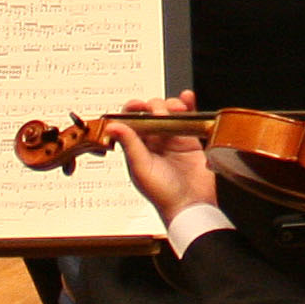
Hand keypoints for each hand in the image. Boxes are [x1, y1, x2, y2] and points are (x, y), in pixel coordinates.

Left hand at [109, 92, 212, 223]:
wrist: (191, 205)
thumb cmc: (163, 194)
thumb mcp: (141, 168)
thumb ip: (130, 145)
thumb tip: (113, 126)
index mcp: (137, 148)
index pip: (131, 121)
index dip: (133, 109)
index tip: (138, 105)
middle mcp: (154, 143)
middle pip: (152, 112)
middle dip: (156, 107)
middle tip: (162, 114)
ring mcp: (173, 140)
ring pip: (170, 111)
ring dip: (172, 104)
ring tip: (178, 109)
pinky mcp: (190, 140)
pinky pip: (189, 117)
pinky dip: (189, 104)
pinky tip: (188, 98)